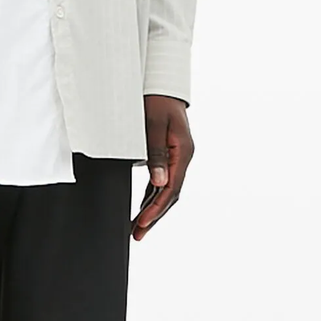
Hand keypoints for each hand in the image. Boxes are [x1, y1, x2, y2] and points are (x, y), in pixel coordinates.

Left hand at [132, 95, 193, 241]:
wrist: (161, 86)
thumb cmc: (156, 102)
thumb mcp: (152, 126)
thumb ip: (155, 154)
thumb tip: (159, 183)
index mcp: (183, 152)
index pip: (171, 188)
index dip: (156, 208)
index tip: (142, 223)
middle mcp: (183, 158)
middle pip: (171, 195)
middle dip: (154, 216)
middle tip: (138, 234)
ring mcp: (177, 158)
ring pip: (166, 191)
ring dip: (152, 210)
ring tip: (137, 228)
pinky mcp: (169, 157)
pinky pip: (162, 183)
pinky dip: (152, 197)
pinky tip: (142, 209)